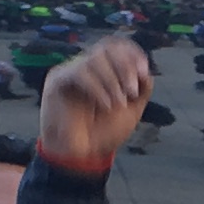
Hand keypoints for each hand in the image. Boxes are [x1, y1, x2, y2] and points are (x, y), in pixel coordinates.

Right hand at [36, 37, 153, 170]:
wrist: (82, 156)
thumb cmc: (104, 133)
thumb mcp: (133, 110)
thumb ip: (142, 89)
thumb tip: (146, 71)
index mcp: (103, 70)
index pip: (116, 46)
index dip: (132, 53)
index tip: (144, 71)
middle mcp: (86, 66)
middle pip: (106, 48)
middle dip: (124, 67)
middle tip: (132, 91)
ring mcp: (71, 71)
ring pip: (94, 59)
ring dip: (112, 80)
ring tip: (118, 103)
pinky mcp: (57, 81)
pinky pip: (80, 72)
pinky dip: (97, 88)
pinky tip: (106, 105)